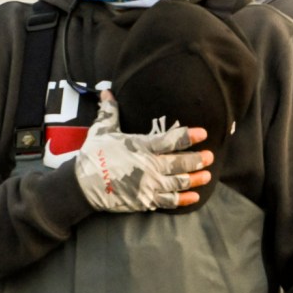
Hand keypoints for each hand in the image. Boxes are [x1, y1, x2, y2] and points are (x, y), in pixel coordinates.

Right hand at [75, 90, 212, 211]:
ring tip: (207, 175)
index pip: (170, 140)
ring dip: (195, 179)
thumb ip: (109, 111)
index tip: (202, 133)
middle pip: (179, 163)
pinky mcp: (145, 200)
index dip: (188, 136)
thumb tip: (106, 91)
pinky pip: (169, 201)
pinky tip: (195, 196)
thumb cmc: (93, 155)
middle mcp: (148, 167)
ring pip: (178, 183)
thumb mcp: (102, 130)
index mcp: (141, 147)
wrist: (82, 186)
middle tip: (210, 156)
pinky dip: (183, 199)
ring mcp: (148, 185)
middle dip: (197, 160)